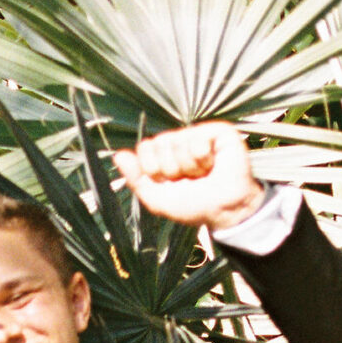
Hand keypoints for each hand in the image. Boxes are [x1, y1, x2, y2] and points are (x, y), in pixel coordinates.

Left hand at [112, 122, 263, 232]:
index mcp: (164, 155)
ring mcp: (199, 134)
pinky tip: (213, 164)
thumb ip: (136, 179)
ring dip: (189, 167)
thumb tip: (118, 155)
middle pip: (159, 143)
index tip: (168, 182)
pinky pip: (197, 139)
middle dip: (171, 169)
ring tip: (203, 174)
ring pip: (177, 142)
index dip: (152, 168)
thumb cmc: (193, 205)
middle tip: (188, 179)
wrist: (223, 211)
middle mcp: (180, 141)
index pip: (144, 147)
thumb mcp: (157, 199)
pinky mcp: (218, 132)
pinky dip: (202, 158)